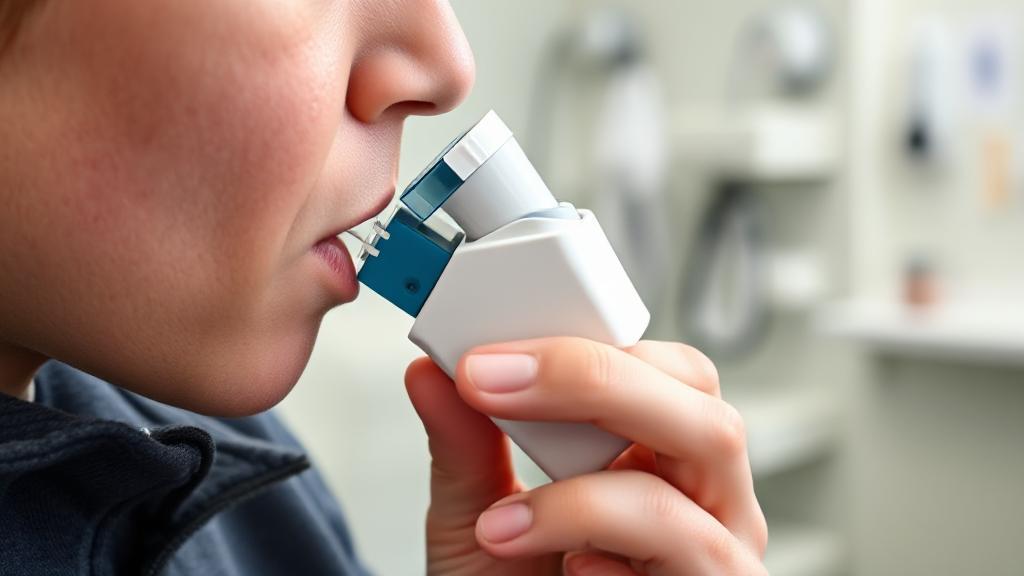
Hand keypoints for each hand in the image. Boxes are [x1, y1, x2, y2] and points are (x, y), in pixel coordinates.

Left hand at [405, 338, 767, 574]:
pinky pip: (692, 551)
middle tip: (488, 382)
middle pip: (698, 403)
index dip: (582, 344)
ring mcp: (718, 550)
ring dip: (588, 487)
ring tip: (504, 524)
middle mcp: (702, 497)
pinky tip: (568, 569)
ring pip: (705, 465)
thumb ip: (464, 450)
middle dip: (592, 378)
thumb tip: (430, 373)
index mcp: (656, 457)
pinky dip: (611, 547)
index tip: (485, 350)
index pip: (658, 369)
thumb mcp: (477, 526)